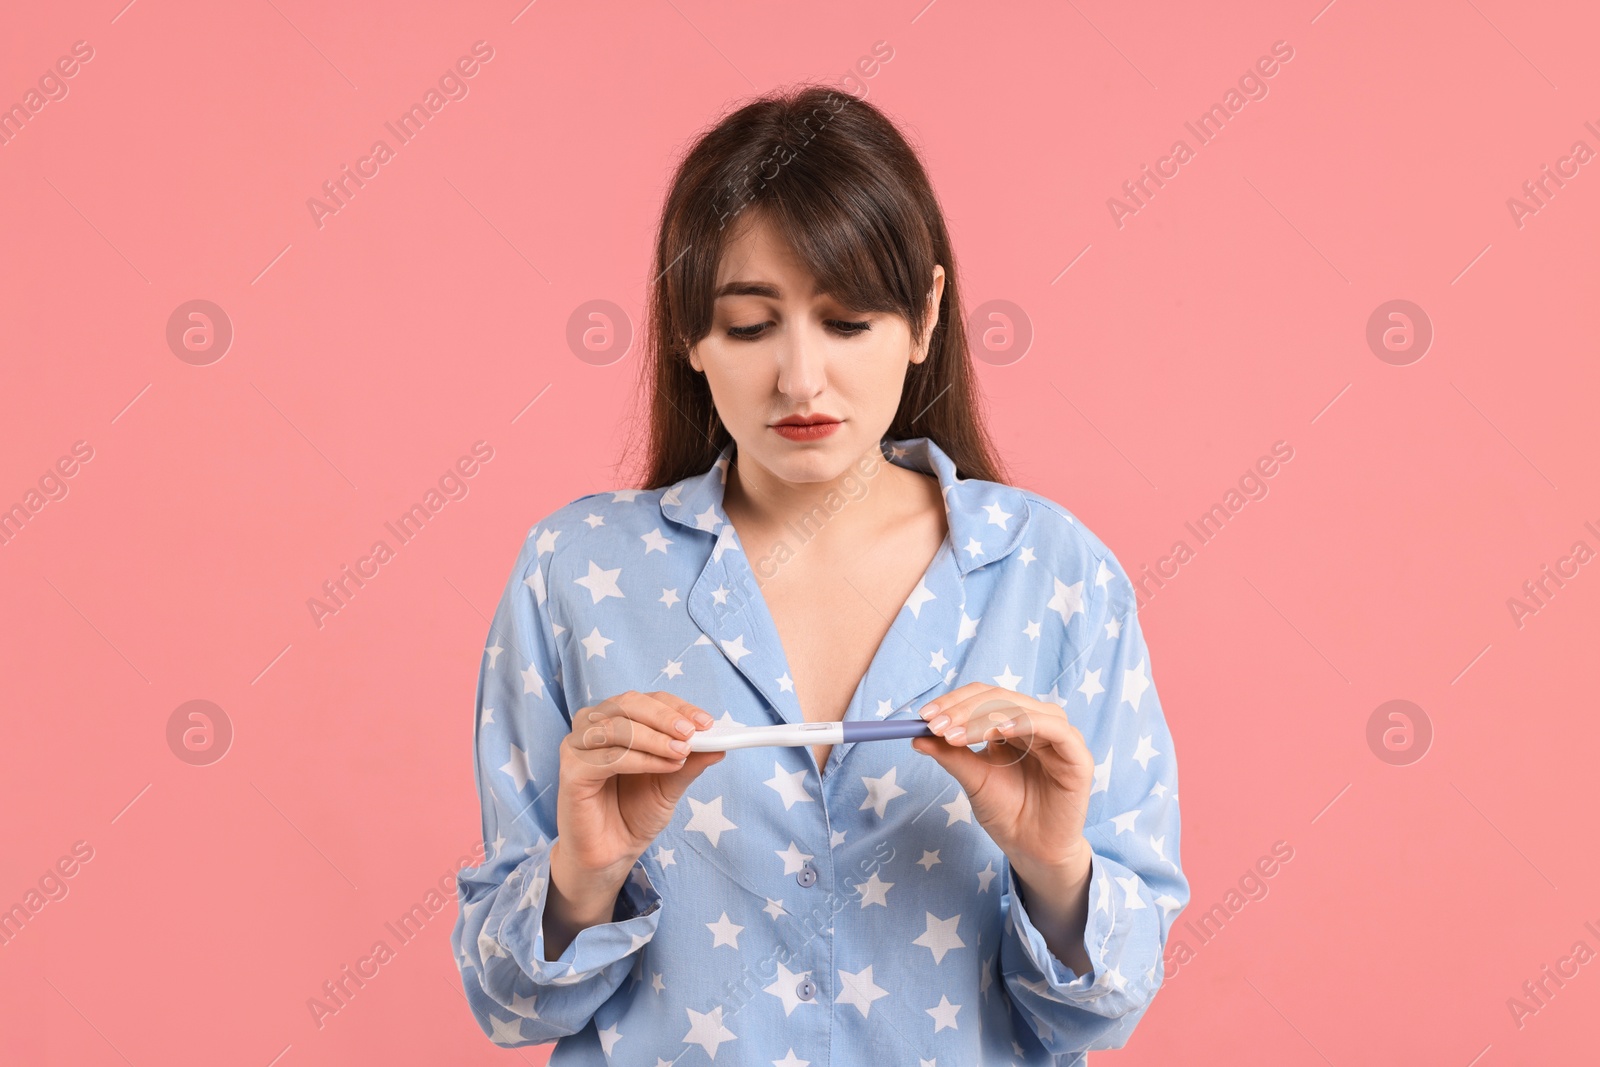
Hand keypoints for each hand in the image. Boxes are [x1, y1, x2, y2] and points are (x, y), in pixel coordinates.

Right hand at [554, 691, 724, 887]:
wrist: (613, 852)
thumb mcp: (670, 783)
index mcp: (617, 720)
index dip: (677, 707)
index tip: (706, 722)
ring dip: (654, 738)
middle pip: (629, 703)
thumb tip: (720, 743)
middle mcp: (593, 726)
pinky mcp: (571, 771)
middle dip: (665, 717)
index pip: (648, 700)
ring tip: (680, 754)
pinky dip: (640, 759)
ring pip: (618, 727)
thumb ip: (689, 761)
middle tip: (692, 733)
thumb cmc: (635, 813)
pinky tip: (663, 766)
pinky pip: (608, 756)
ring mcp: (578, 746)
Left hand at [911, 683, 1094, 878]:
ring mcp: (1058, 736)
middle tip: (936, 725)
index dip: (954, 701)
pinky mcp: (1077, 755)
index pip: (983, 696)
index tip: (924, 717)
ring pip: (1021, 707)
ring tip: (956, 735)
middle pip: (999, 697)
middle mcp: (1036, 723)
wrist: (1031, 849)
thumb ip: (951, 754)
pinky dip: (1025, 722)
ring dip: (984, 716)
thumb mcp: (973, 779)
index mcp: (1012, 724)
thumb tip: (917, 736)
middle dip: (963, 710)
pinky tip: (999, 732)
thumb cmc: (1006, 812)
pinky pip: (1053, 727)